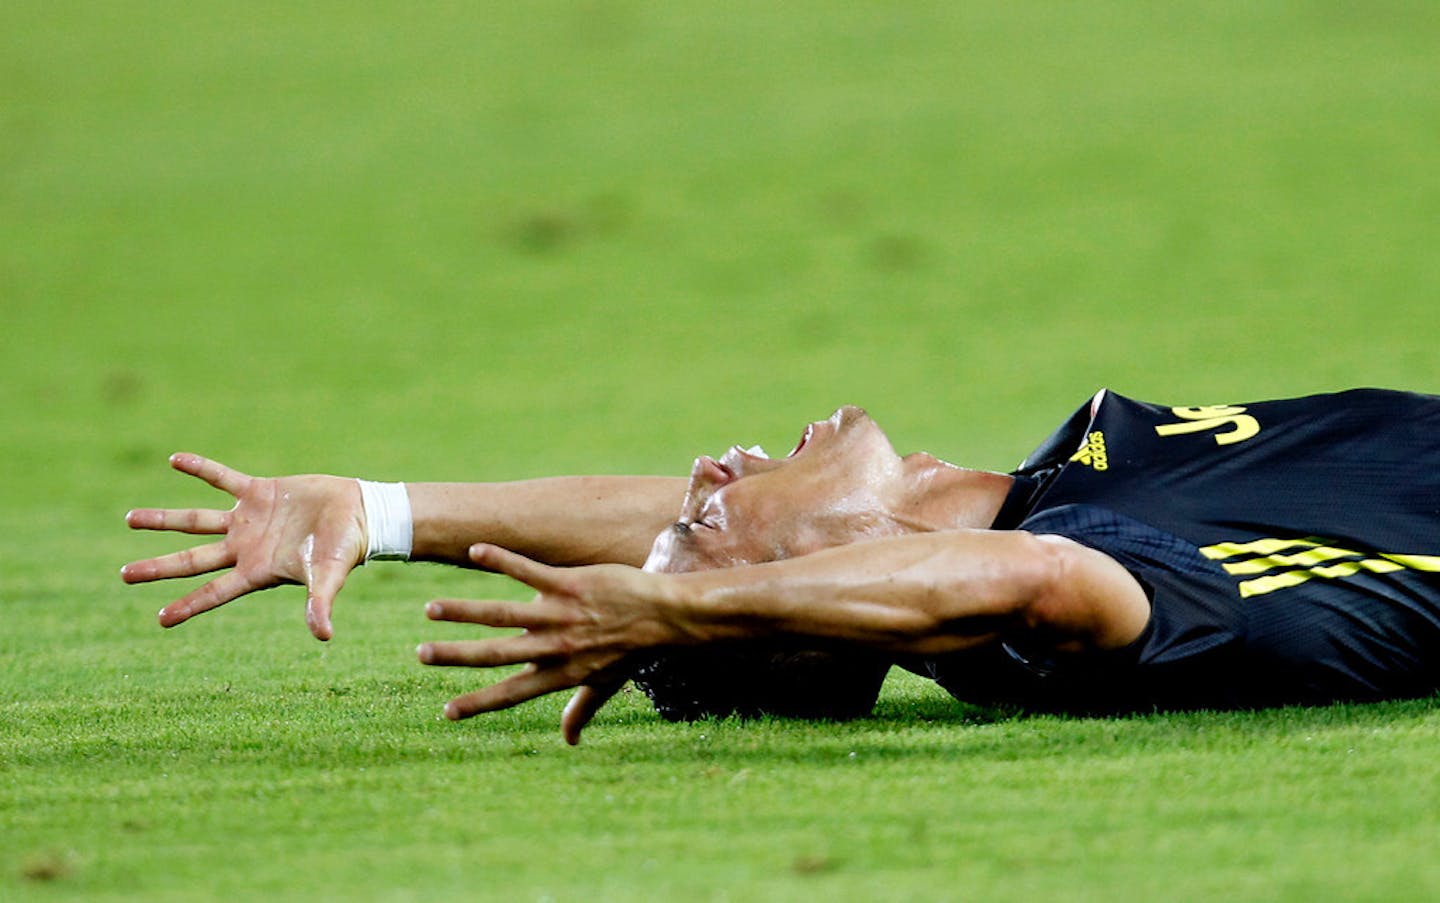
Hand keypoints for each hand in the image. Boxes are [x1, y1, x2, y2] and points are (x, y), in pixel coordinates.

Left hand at [122, 453, 365, 639]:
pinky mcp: (258, 491)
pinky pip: (222, 479)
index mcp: (257, 571)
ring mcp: (248, 520)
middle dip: (159, 567)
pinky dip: (201, 469)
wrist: (360, 513)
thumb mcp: (328, 576)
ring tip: (129, 519)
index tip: (161, 620)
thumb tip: (323, 636)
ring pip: (197, 521)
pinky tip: (176, 460)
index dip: (188, 607)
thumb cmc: (346, 549)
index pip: (215, 592)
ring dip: (164, 520)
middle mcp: (245, 548)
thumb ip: (320, 603)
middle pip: (193, 560)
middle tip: (125, 574)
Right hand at [418, 544, 685, 744]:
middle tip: (421, 654)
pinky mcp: (569, 584)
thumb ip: (581, 710)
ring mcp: (560, 615)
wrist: (665, 615)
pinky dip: (500, 560)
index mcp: (560, 673)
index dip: (479, 703)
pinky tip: (475, 550)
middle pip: (496, 652)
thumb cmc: (635, 651)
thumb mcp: (607, 685)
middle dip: (456, 655)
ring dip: (464, 611)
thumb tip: (570, 740)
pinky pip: (528, 570)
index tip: (447, 712)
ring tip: (431, 609)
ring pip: (503, 613)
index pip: (511, 693)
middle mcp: (555, 647)